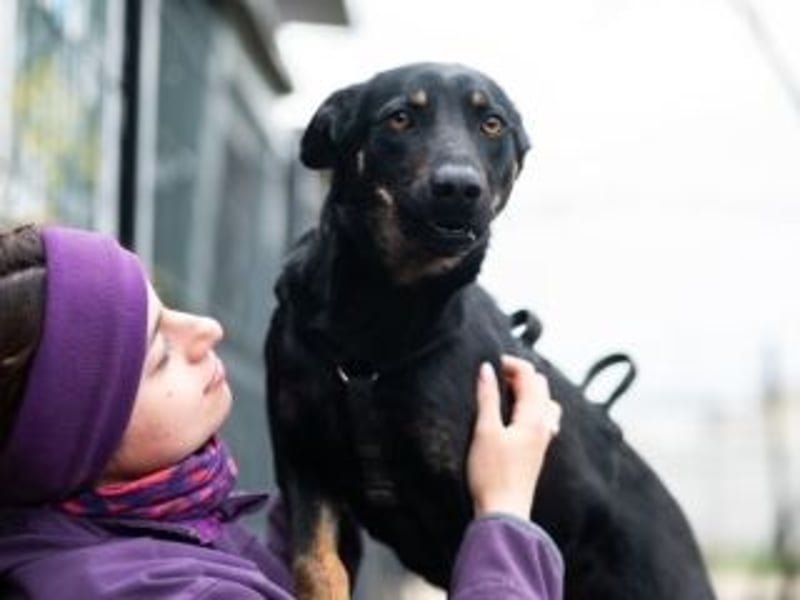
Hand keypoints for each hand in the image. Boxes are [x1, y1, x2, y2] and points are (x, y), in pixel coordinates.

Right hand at [467, 355, 560, 519]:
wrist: (504, 511)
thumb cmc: (492, 473)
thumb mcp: (485, 431)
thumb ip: (488, 397)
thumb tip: (487, 369)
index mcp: (534, 417)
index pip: (530, 376)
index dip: (511, 364)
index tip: (490, 363)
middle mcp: (544, 424)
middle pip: (541, 386)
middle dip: (520, 374)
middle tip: (494, 375)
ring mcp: (543, 438)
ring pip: (545, 402)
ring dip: (527, 390)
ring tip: (505, 392)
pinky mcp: (537, 450)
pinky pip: (543, 418)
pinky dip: (532, 407)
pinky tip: (517, 415)